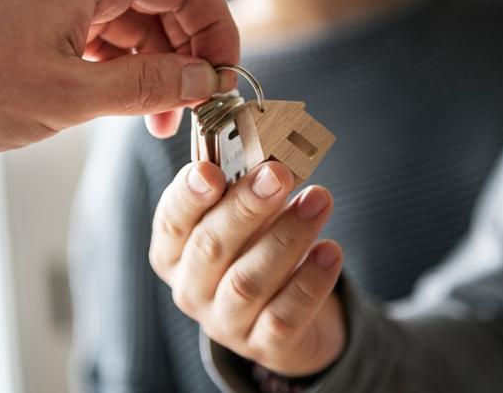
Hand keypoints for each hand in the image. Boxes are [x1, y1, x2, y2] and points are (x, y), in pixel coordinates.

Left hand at [0, 0, 238, 154]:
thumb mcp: (70, 94)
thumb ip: (147, 86)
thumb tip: (203, 81)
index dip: (213, 27)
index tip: (224, 74)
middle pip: (164, 2)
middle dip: (187, 55)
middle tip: (198, 104)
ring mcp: (64, 0)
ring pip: (138, 26)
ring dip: (159, 72)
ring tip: (164, 120)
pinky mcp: (51, 25)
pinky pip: (109, 42)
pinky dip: (128, 75)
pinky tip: (134, 109)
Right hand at [149, 161, 345, 375]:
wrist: (283, 318)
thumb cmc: (255, 252)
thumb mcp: (242, 220)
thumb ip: (247, 190)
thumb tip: (272, 157)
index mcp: (174, 251)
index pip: (172, 221)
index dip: (188, 196)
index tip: (210, 171)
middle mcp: (191, 288)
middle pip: (210, 248)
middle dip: (245, 207)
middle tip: (278, 174)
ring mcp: (225, 322)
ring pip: (249, 282)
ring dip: (286, 237)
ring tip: (319, 200)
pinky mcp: (263, 345)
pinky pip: (285, 316)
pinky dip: (310, 282)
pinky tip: (331, 251)